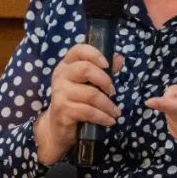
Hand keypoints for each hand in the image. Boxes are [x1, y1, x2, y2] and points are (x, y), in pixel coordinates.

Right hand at [33, 43, 122, 164]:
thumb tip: (119, 57)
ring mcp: (59, 93)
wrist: (57, 127)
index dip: (94, 54)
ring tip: (115, 112)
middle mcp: (60, 76)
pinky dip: (102, 117)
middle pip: (85, 69)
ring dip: (107, 105)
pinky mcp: (62, 110)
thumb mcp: (88, 84)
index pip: (78, 50)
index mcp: (66, 65)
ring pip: (90, 94)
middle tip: (113, 92)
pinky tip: (109, 121)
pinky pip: (88, 111)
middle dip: (105, 80)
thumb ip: (102, 71)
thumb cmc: (75, 102)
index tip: (107, 64)